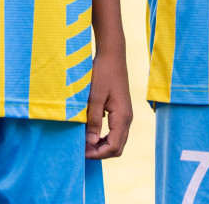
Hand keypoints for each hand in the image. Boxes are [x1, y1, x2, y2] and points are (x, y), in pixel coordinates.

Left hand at [84, 42, 131, 158]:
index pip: (113, 147)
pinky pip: (115, 132)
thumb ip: (93, 120)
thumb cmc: (103, 72)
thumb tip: (90, 142)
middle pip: (117, 147)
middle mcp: (127, 119)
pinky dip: (104, 137)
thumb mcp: (95, 96)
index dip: (97, 153)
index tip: (82, 151)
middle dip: (100, 152)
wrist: (112, 55)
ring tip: (84, 142)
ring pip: (117, 140)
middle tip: (82, 149)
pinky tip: (91, 132)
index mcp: (122, 117)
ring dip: (102, 145)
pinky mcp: (121, 111)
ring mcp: (125, 115)